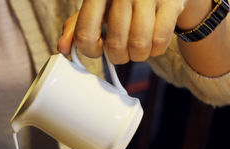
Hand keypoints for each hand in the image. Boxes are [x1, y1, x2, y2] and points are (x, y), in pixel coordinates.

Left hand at [58, 0, 189, 63]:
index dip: (90, 50)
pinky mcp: (172, 2)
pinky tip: (152, 42)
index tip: (98, 48)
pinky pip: (160, 42)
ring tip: (137, 49)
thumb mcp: (96, 10)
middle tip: (121, 52)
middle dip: (118, 57)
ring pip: (139, 46)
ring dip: (137, 57)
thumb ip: (76, 28)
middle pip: (115, 44)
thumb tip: (62, 48)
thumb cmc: (120, 3)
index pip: (84, 34)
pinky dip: (155, 51)